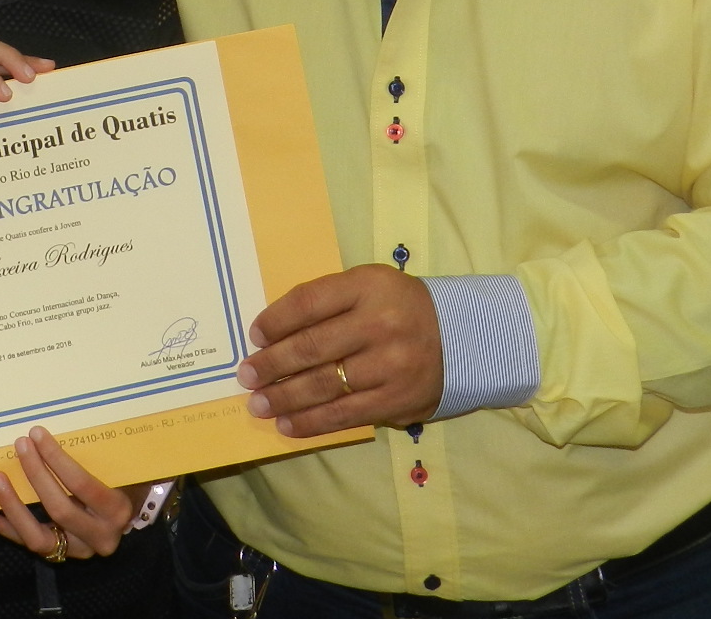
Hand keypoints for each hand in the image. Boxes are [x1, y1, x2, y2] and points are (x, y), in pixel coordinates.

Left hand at [0, 426, 136, 558]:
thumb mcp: (119, 469)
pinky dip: (4, 528)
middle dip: (36, 474)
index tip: (37, 434)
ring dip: (13, 505)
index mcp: (116, 511)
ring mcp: (77, 550)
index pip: (82, 485)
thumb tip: (54, 432)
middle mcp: (99, 536)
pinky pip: (26, 544)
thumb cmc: (122, 483)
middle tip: (19, 445)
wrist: (127, 516)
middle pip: (60, 508)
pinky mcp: (58, 555)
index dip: (57, 459)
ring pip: (38, 536)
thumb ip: (97, 456)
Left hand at [234, 264, 442, 436]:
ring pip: (324, 385)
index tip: (254, 336)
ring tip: (258, 404)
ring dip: (284, 398)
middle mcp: (379, 324)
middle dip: (271, 365)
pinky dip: (312, 422)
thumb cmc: (400, 307)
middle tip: (245, 376)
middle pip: (311, 347)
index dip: (275, 321)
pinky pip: (345, 414)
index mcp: (367, 286)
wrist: (464, 337)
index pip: (308, 302)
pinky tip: (288, 425)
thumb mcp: (368, 285)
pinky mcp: (397, 400)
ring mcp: (389, 365)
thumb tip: (273, 334)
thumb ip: (327, 301)